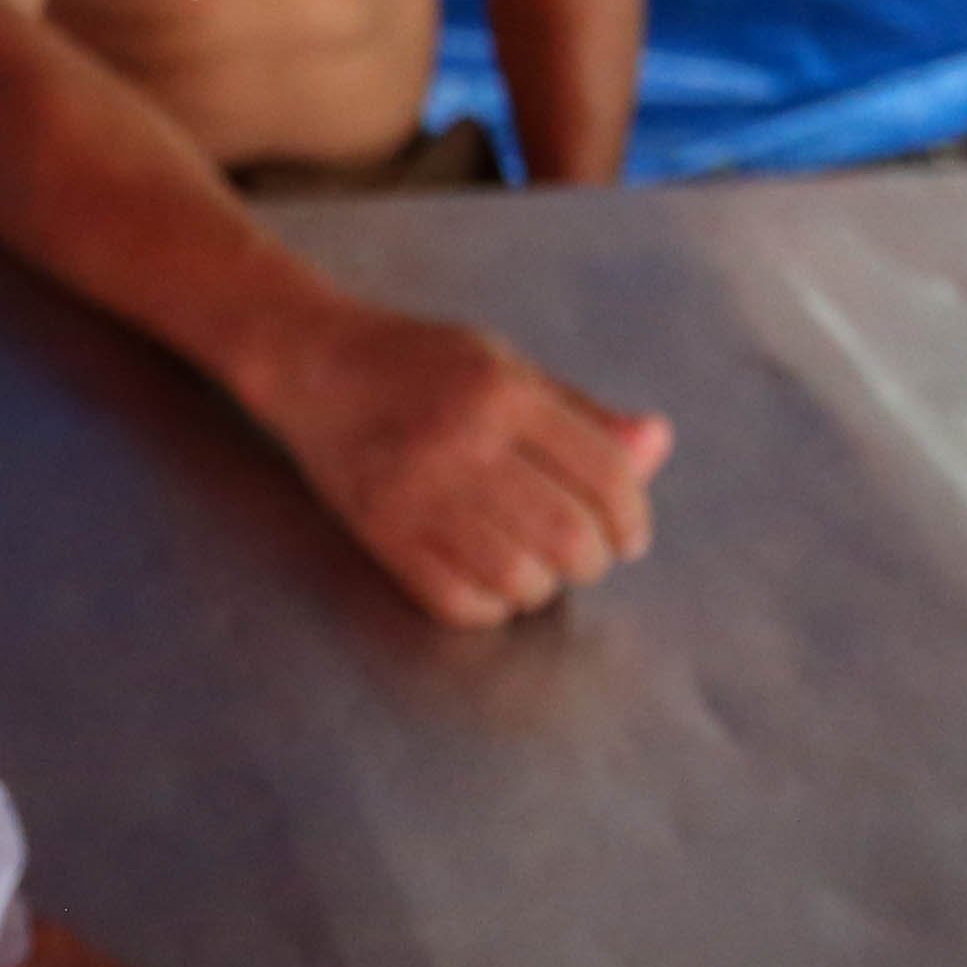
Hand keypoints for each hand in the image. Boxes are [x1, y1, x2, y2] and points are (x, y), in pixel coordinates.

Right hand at [241, 302, 670, 629]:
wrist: (309, 362)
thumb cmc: (419, 363)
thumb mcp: (506, 366)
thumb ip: (582, 414)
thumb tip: (657, 445)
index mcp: (500, 390)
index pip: (605, 473)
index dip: (633, 516)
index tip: (629, 534)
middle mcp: (459, 439)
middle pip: (568, 536)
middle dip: (593, 558)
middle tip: (583, 552)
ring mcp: (414, 491)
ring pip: (519, 578)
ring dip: (543, 585)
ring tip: (535, 564)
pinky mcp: (379, 532)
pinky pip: (459, 602)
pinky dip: (491, 605)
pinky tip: (491, 579)